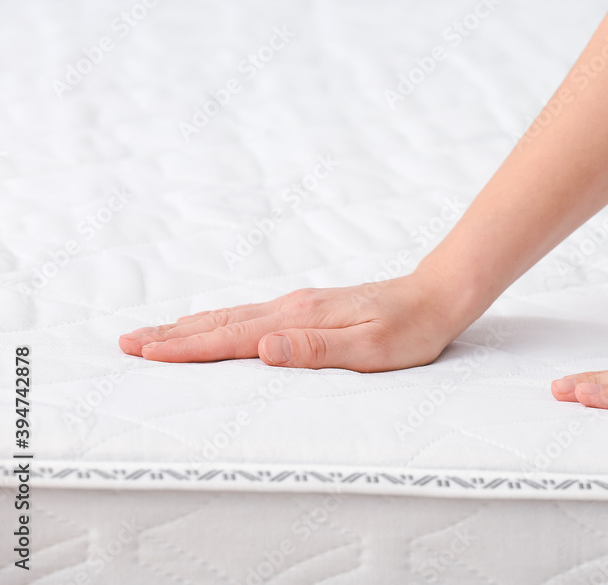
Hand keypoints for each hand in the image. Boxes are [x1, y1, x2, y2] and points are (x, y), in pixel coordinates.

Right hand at [118, 269, 470, 370]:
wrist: (437, 295)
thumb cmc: (410, 329)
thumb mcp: (371, 349)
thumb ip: (316, 349)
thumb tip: (264, 347)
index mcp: (300, 319)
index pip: (231, 337)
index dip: (185, 348)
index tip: (144, 353)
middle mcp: (293, 307)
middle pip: (221, 321)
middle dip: (172, 335)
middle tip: (127, 342)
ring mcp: (301, 304)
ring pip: (233, 315)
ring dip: (191, 326)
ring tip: (157, 333)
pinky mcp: (311, 307)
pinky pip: (252, 314)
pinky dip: (221, 321)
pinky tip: (219, 325)